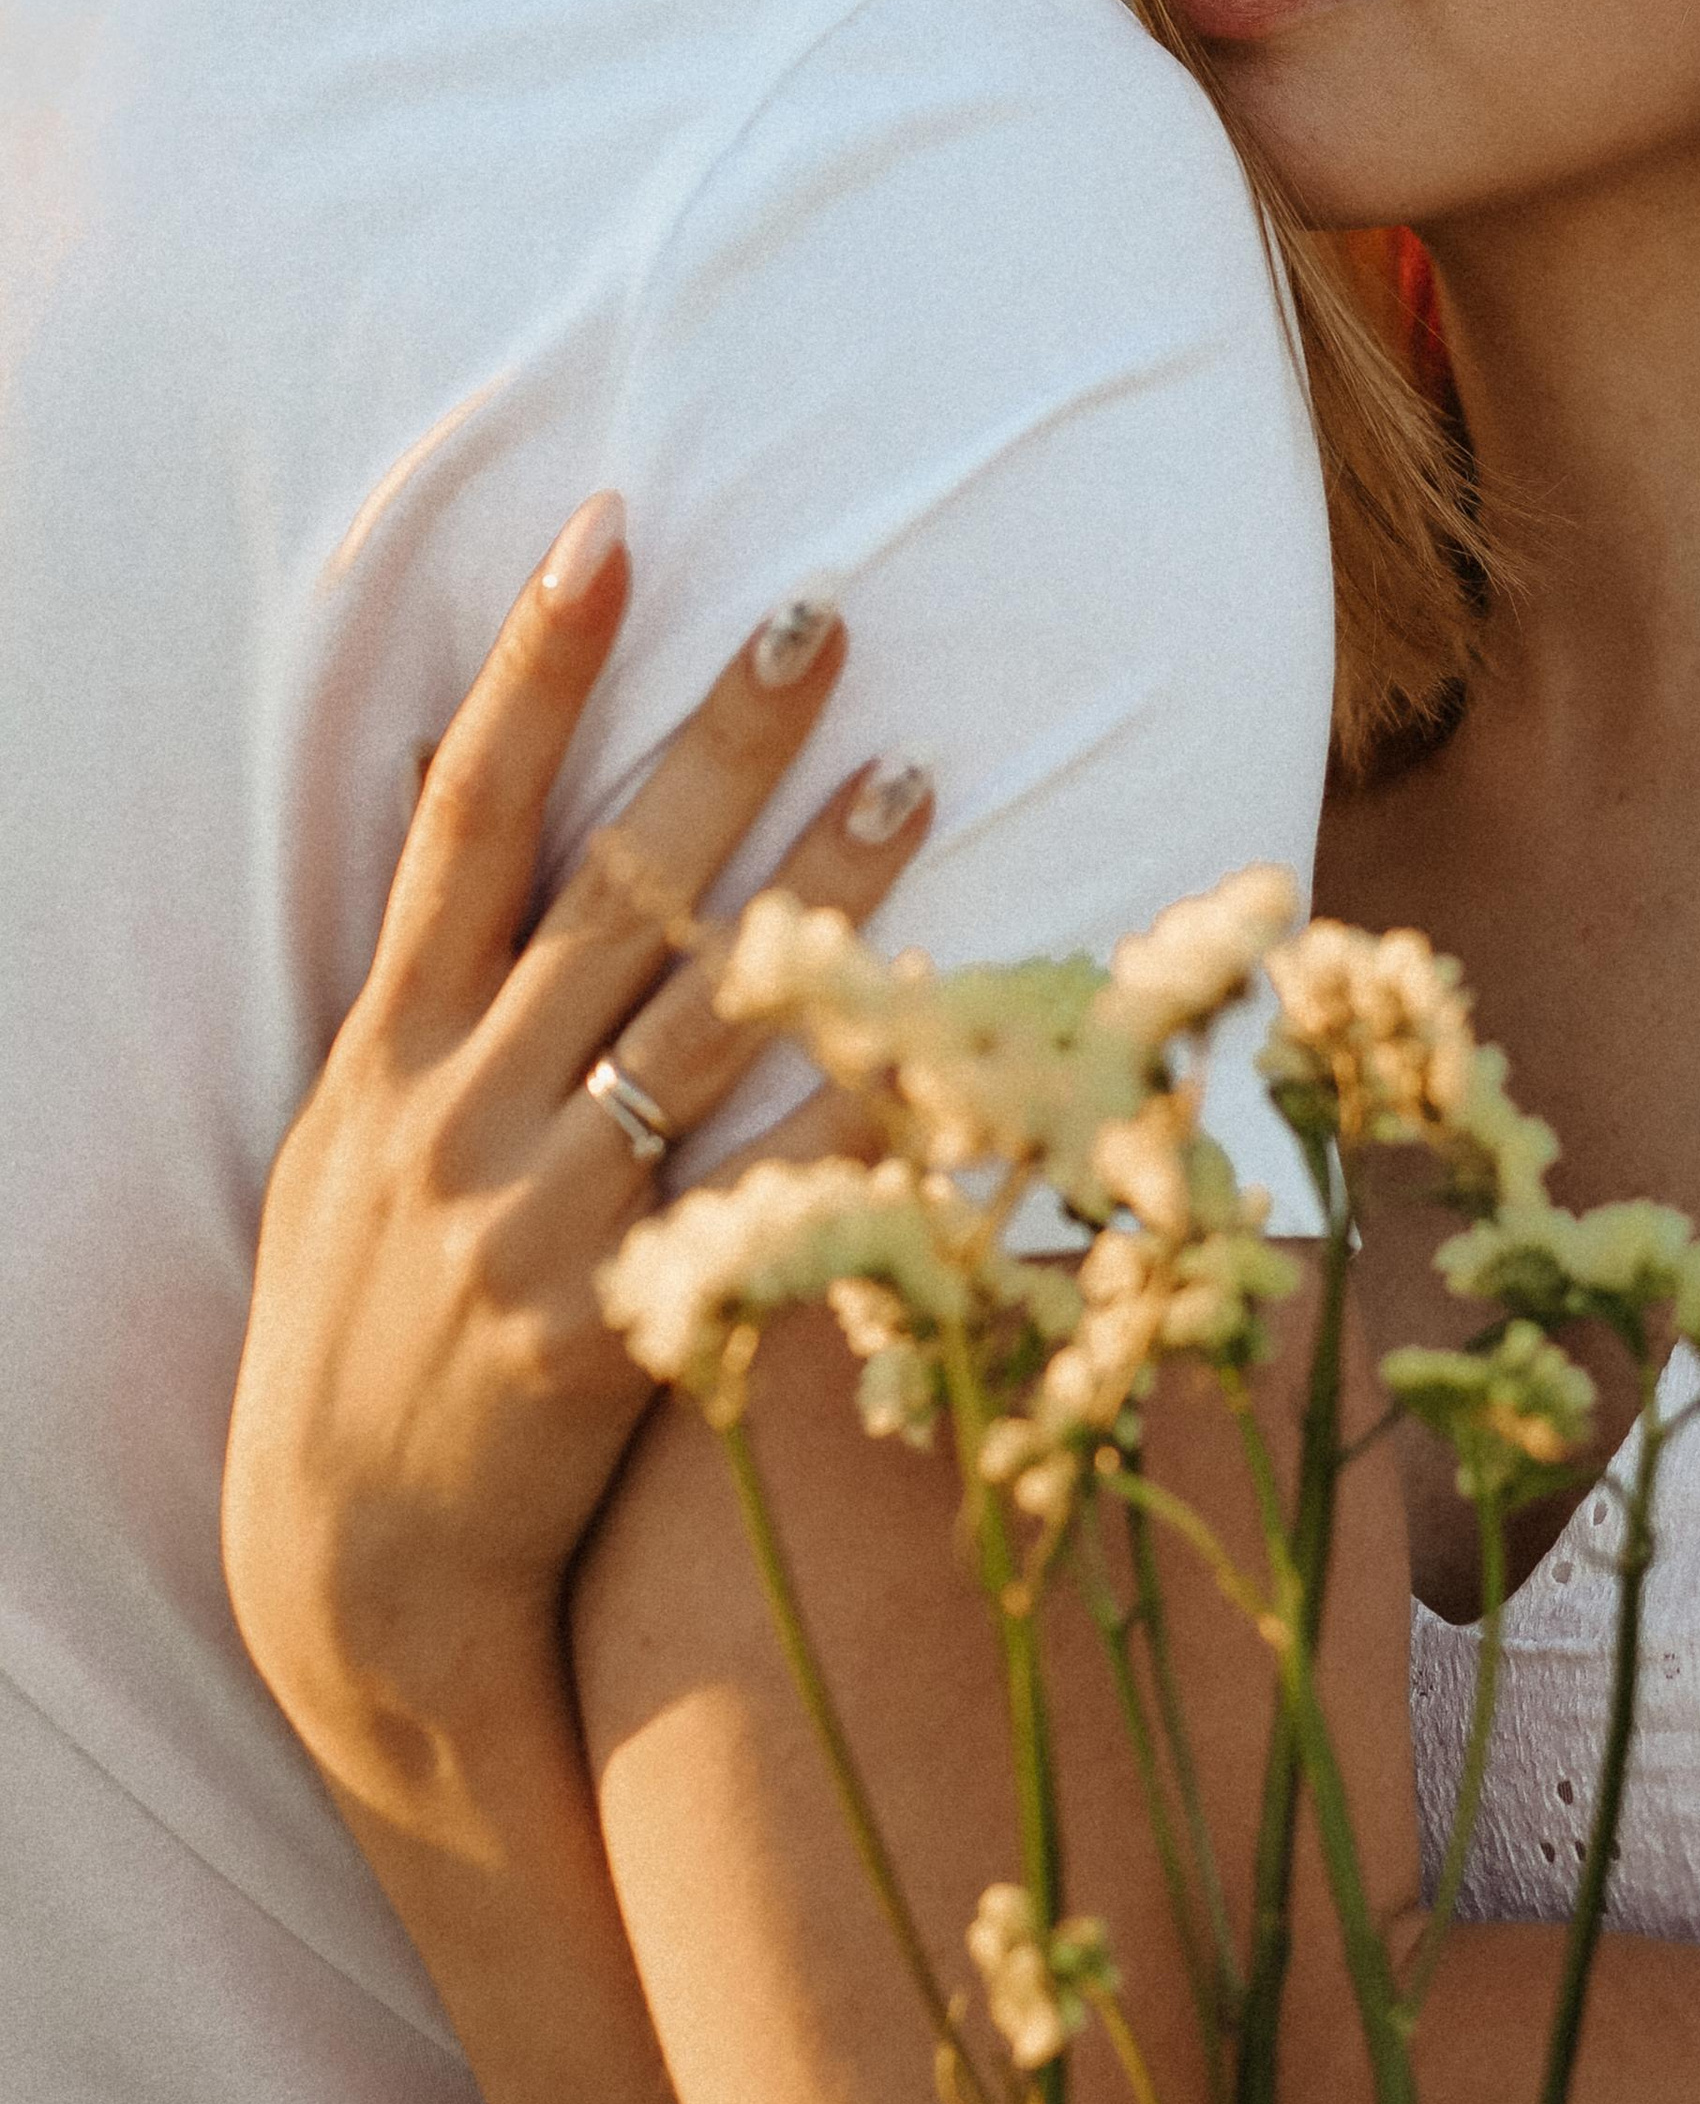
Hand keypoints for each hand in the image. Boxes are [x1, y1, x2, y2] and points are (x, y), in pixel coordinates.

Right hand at [224, 495, 932, 1823]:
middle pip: (612, 892)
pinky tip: (956, 1038)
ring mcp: (537, 1222)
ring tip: (920, 777)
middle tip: (820, 612)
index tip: (604, 535)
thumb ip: (412, 964)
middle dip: (718, 744)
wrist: (348, 1568)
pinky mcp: (618, 1330)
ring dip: (819, 896)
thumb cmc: (350, 1318)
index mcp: (390, 1049)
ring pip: (702, 1023)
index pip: (462, 819)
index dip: (530, 671)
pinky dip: (863, 1122)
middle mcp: (458, 1115)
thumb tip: (437, 764)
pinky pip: (769, 1202)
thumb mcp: (339, 1131)